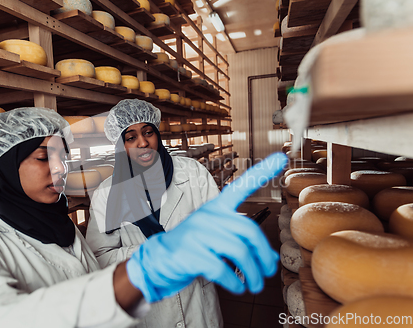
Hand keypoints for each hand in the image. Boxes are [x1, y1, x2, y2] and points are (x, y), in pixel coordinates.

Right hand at [126, 152, 287, 302]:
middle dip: (264, 255)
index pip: (241, 187)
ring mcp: (197, 232)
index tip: (281, 156)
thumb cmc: (196, 247)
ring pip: (239, 252)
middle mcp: (208, 215)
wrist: (161, 259)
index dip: (262, 172)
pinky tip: (238, 287)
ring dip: (252, 274)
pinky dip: (235, 282)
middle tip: (267, 272)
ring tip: (254, 285)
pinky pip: (222, 268)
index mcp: (216, 207)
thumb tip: (270, 261)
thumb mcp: (218, 239)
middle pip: (249, 230)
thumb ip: (243, 243)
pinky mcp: (190, 252)